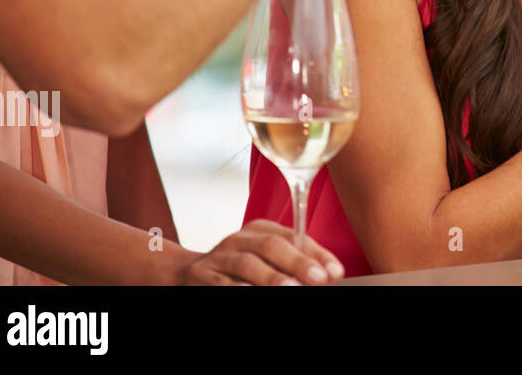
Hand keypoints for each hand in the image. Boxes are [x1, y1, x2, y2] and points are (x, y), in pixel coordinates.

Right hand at [175, 220, 345, 285]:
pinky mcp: (203, 276)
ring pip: (247, 264)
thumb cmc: (236, 267)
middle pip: (271, 246)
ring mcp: (220, 257)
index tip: (335, 271)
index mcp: (259, 230)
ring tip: (291, 288)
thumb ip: (292, 262)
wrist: (186, 273)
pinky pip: (222, 282)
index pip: (293, 236)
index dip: (316, 253)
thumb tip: (328, 274)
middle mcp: (240, 239)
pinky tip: (251, 292)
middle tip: (318, 278)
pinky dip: (238, 288)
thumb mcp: (263, 257)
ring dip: (271, 277)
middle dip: (298, 262)